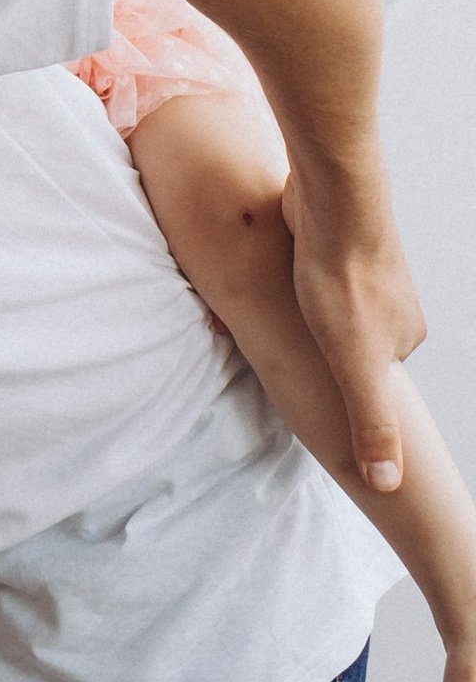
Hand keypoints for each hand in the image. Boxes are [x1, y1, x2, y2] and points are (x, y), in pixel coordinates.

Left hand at [282, 165, 425, 489]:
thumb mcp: (355, 365)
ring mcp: (367, 269)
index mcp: (404, 336)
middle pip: (351, 344)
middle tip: (287, 352)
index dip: (340, 391)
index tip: (312, 396)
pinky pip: (315, 274)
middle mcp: (393, 302)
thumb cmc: (343, 277)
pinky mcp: (336, 242)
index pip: (369, 383)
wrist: (333, 195)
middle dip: (321, 352)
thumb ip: (371, 424)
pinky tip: (276, 279)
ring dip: (307, 314)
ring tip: (280, 315)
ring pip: (331, 307)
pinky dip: (297, 282)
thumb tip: (388, 486)